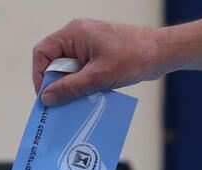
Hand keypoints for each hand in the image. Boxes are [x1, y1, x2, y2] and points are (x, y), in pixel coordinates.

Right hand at [32, 19, 168, 105]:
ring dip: (71, 86)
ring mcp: (89, 45)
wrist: (162, 53)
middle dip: (55, 83)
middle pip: (54, 61)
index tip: (45, 96)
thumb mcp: (98, 77)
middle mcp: (78, 36)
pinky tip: (88, 97)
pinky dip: (82, 84)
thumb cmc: (134, 57)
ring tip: (75, 102)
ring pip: (68, 69)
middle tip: (59, 104)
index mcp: (74, 33)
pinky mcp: (99, 55)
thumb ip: (70, 88)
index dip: (39, 75)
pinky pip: (82, 71)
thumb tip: (47, 98)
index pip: (43, 53)